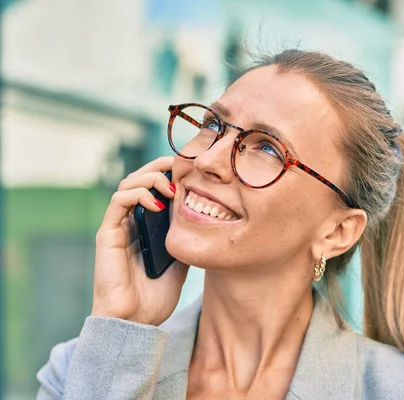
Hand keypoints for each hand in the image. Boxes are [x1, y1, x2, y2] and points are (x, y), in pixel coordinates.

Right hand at [91, 156, 188, 325]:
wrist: (135, 323)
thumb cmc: (154, 298)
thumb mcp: (180, 263)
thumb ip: (186, 241)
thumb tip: (205, 221)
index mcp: (145, 227)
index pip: (153, 188)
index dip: (168, 174)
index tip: (190, 171)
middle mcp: (130, 222)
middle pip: (139, 179)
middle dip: (159, 167)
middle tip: (180, 166)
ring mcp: (118, 227)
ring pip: (127, 184)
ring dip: (150, 178)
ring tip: (172, 188)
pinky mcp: (108, 234)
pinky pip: (119, 202)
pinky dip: (138, 194)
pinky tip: (157, 204)